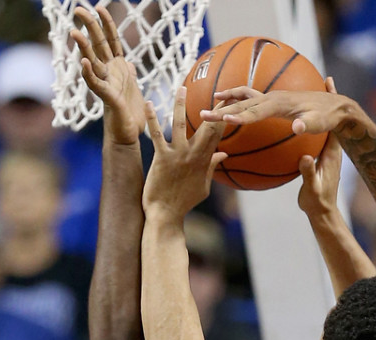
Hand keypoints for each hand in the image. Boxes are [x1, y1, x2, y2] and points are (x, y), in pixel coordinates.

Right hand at [71, 7, 144, 144]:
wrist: (128, 135)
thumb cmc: (129, 113)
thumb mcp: (133, 87)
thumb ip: (128, 73)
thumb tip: (129, 63)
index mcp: (118, 68)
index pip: (111, 41)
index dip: (107, 25)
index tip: (100, 7)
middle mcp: (109, 73)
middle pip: (98, 45)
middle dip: (89, 27)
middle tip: (78, 9)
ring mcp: (107, 84)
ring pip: (93, 62)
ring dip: (84, 48)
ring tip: (75, 33)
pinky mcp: (108, 98)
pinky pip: (97, 85)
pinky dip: (89, 74)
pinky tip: (83, 64)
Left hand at [141, 88, 226, 217]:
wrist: (166, 214)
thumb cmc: (184, 201)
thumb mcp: (204, 185)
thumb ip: (212, 167)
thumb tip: (224, 155)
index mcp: (204, 161)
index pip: (217, 135)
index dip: (222, 118)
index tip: (228, 103)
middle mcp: (193, 155)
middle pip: (206, 127)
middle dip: (212, 108)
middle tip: (218, 89)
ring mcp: (178, 155)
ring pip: (180, 125)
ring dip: (180, 105)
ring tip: (181, 88)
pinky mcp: (162, 158)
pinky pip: (157, 134)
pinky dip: (152, 118)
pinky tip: (148, 104)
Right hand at [202, 77, 352, 135]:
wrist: (336, 105)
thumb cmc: (328, 116)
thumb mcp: (320, 123)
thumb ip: (307, 125)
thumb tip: (297, 127)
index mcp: (280, 104)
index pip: (255, 112)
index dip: (240, 117)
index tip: (223, 120)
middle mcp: (273, 98)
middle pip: (243, 105)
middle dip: (222, 111)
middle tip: (202, 116)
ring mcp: (272, 97)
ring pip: (244, 97)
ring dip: (227, 99)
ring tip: (210, 104)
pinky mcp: (274, 100)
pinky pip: (251, 98)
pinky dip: (237, 98)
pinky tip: (229, 102)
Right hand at [297, 80, 342, 216]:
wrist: (321, 212)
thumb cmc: (317, 200)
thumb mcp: (312, 187)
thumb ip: (309, 172)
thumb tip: (305, 158)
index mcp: (330, 150)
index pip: (332, 120)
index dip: (331, 101)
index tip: (329, 82)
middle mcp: (329, 147)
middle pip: (326, 119)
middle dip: (326, 99)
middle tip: (325, 79)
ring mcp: (323, 151)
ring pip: (320, 125)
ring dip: (319, 109)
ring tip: (317, 88)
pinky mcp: (316, 155)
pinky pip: (312, 133)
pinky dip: (308, 121)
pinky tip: (301, 114)